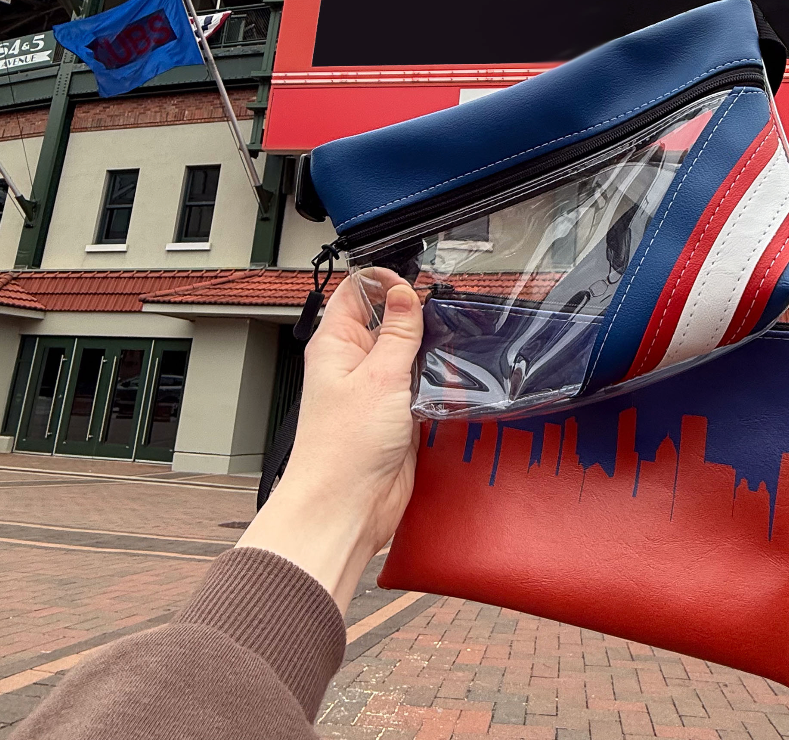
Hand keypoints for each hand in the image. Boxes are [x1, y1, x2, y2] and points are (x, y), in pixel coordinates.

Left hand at [237, 269, 422, 611]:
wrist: (349, 506)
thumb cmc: (342, 449)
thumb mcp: (379, 376)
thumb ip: (399, 332)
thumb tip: (406, 293)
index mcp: (337, 344)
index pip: (357, 292)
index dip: (385, 282)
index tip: (415, 285)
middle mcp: (355, 364)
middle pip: (389, 321)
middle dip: (417, 319)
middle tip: (440, 319)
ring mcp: (377, 390)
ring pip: (411, 355)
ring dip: (431, 354)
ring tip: (446, 354)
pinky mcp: (398, 415)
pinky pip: (422, 387)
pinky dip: (438, 384)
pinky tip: (451, 384)